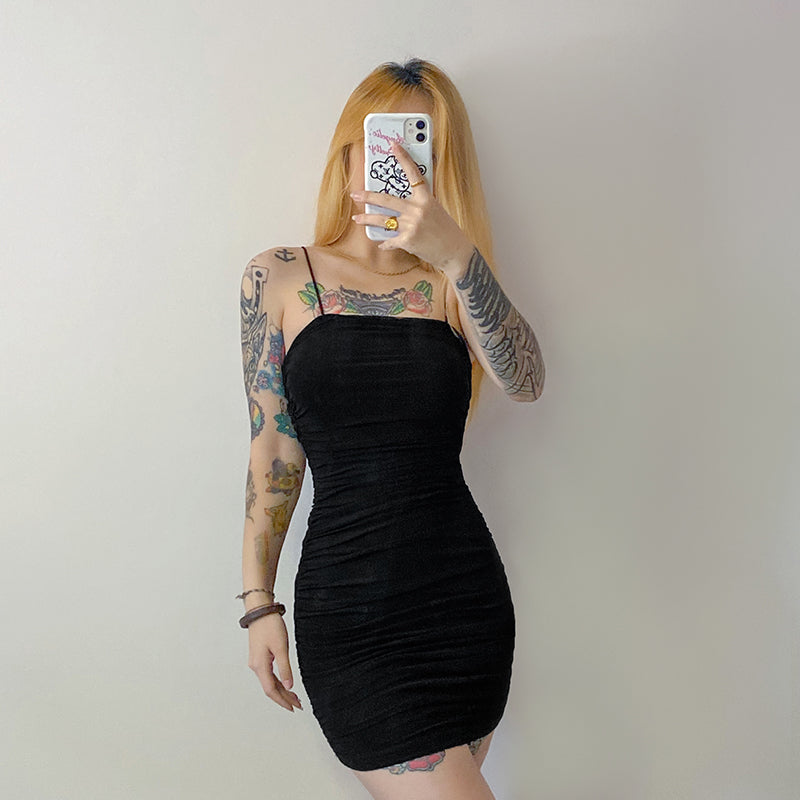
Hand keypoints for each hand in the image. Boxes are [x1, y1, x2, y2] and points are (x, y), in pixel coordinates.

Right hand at [247, 612, 302, 712]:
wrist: (260, 610)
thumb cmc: (270, 626)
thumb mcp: (281, 647)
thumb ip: (285, 668)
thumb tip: (289, 686)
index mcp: (260, 666)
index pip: (271, 690)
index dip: (282, 701)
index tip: (293, 708)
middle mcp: (256, 666)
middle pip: (270, 688)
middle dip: (284, 697)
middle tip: (298, 704)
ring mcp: (256, 661)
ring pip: (269, 681)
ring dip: (281, 690)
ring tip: (294, 696)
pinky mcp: (259, 656)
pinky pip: (268, 674)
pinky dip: (277, 680)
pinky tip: (284, 683)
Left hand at [350, 140, 474, 269]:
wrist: (455, 252)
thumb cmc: (447, 231)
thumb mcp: (436, 211)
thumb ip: (420, 204)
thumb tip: (403, 201)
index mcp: (426, 198)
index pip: (413, 173)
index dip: (403, 158)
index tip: (393, 145)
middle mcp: (418, 210)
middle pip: (387, 199)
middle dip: (368, 196)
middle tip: (355, 194)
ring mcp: (412, 225)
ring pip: (383, 220)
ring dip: (367, 219)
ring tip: (357, 219)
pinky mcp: (408, 241)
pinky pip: (390, 240)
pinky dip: (385, 243)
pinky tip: (382, 244)